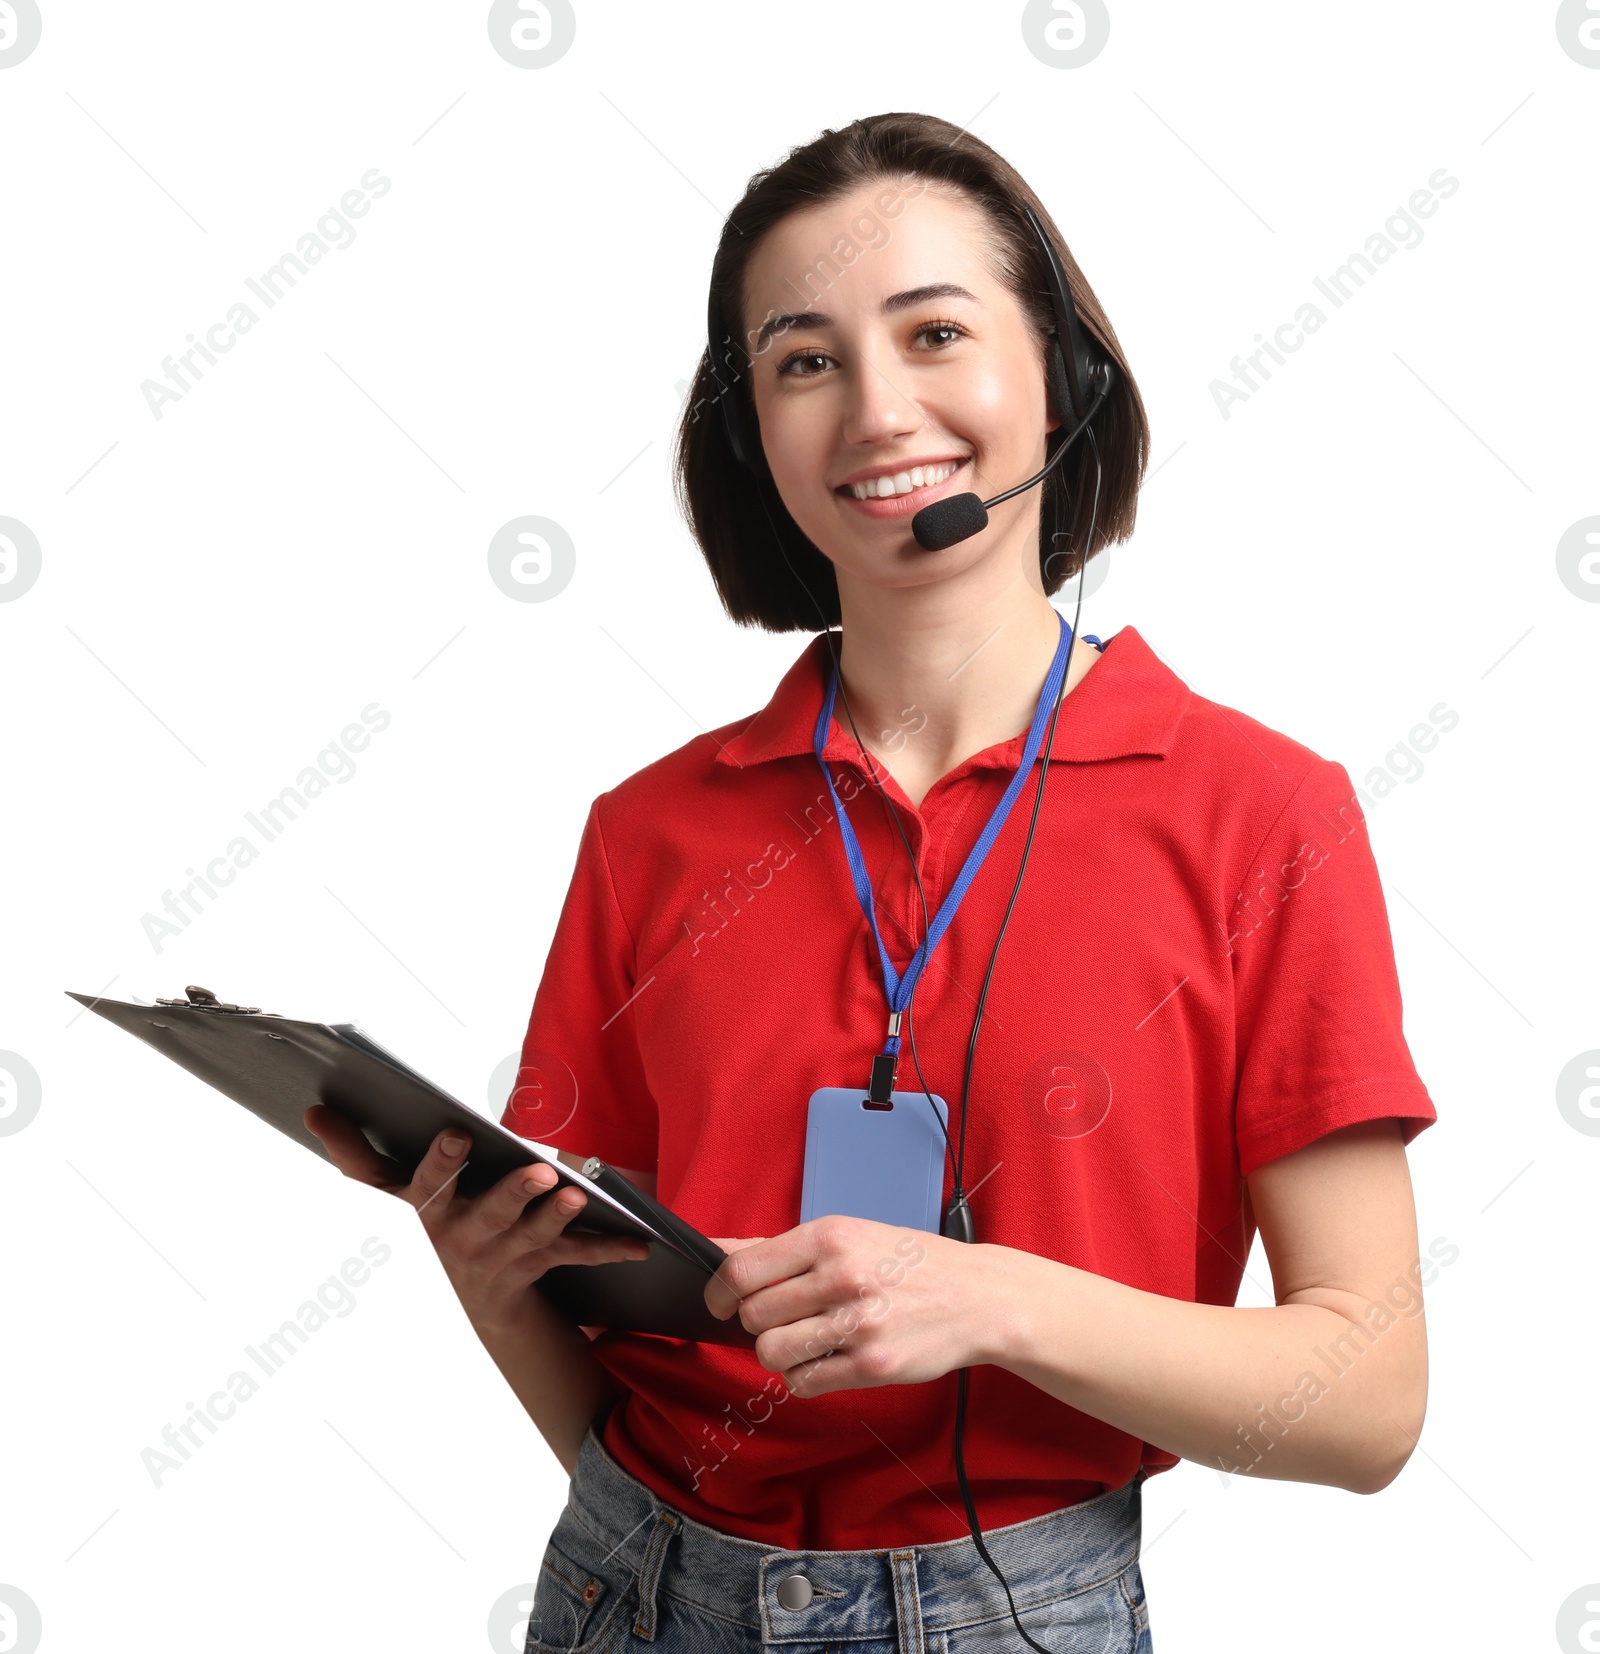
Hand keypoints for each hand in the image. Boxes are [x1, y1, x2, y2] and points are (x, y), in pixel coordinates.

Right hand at [303, 1103, 649, 1334]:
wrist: (470, 1306)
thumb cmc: (433, 1226)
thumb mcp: (392, 1196)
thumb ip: (355, 1154)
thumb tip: (312, 1108)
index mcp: (428, 1214)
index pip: (424, 1186)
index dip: (441, 1162)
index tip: (458, 1134)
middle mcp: (461, 1240)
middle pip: (488, 1215)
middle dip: (513, 1194)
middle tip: (540, 1172)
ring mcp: (500, 1259)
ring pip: (532, 1238)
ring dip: (557, 1217)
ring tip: (579, 1195)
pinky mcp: (537, 1270)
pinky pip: (575, 1260)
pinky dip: (608, 1250)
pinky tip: (640, 1244)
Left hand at [702, 1214, 1012, 1396]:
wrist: (976, 1296)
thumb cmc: (908, 1263)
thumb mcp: (849, 1235)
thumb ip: (781, 1248)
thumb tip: (716, 1252)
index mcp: (831, 1237)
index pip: (742, 1269)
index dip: (718, 1291)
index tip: (717, 1302)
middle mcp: (842, 1276)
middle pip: (753, 1315)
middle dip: (757, 1322)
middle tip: (783, 1318)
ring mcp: (858, 1323)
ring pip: (772, 1352)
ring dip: (777, 1352)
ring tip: (803, 1341)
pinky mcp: (871, 1365)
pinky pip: (803, 1382)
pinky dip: (803, 1376)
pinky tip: (826, 1359)